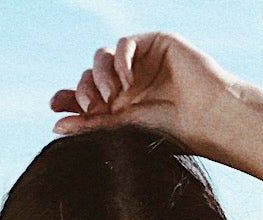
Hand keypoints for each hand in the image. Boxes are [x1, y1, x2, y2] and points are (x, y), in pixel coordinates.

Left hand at [49, 32, 241, 155]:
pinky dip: (120, 61)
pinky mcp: (156, 43)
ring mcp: (142, 61)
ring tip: (111, 96)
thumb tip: (54, 126)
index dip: (68, 97)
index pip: (86, 94)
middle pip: (90, 73)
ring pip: (103, 56)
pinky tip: (127, 82)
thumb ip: (91, 125)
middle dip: (84, 89)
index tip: (53, 107)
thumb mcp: (124, 131)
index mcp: (122, 103)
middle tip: (90, 106)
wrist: (209, 121)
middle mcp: (129, 80)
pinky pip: (125, 43)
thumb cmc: (172, 133)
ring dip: (100, 75)